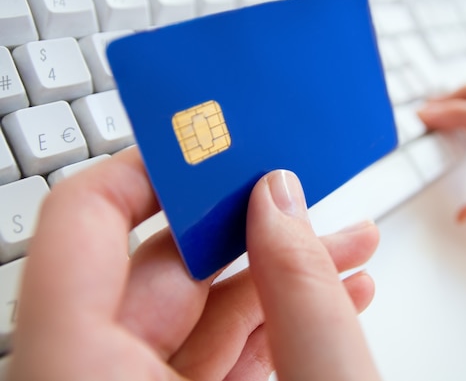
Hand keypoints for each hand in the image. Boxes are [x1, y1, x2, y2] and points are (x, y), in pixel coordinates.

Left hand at [8, 147, 380, 379]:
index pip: (80, 222)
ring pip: (196, 316)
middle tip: (305, 197)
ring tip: (349, 254)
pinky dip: (273, 327)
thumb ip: (298, 292)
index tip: (211, 142)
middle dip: (252, 229)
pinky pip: (213, 356)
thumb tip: (280, 201)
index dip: (147, 166)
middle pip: (158, 270)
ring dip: (279, 281)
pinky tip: (335, 303)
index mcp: (81, 374)